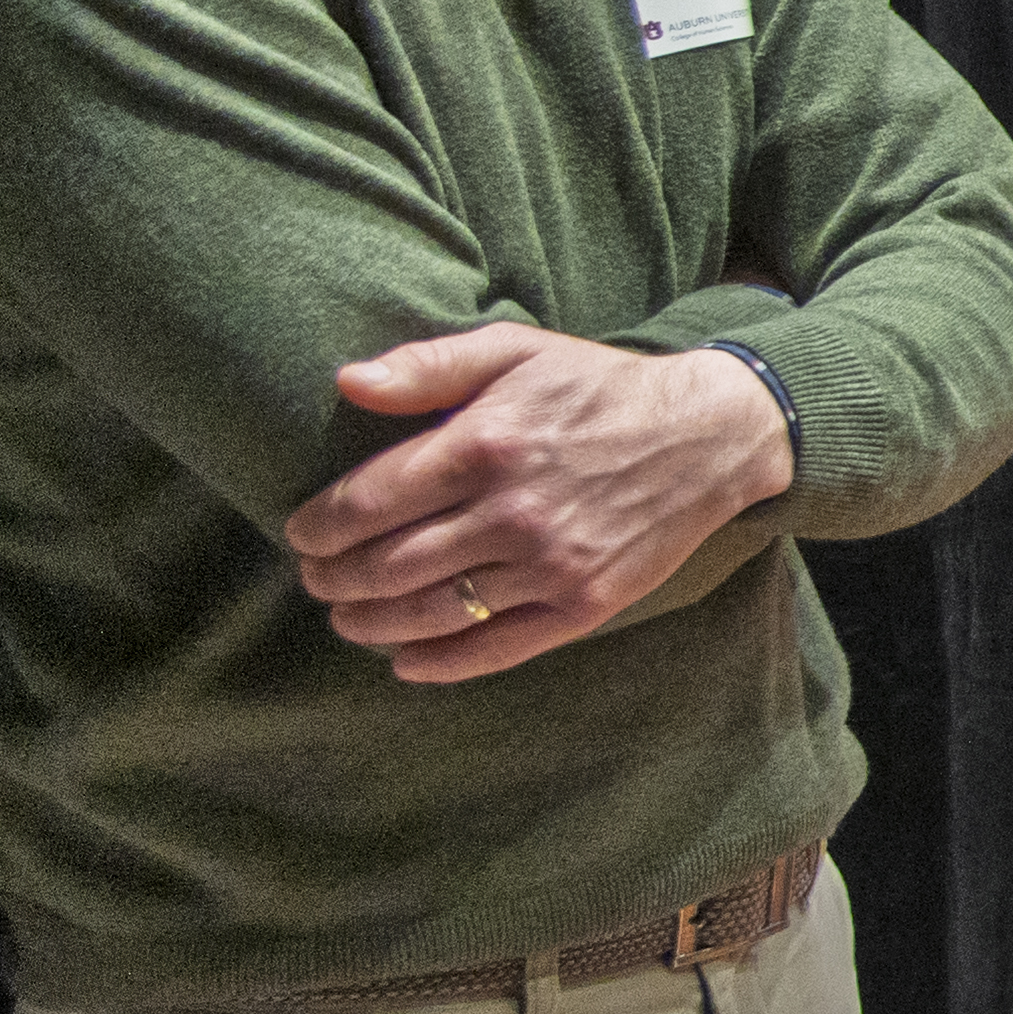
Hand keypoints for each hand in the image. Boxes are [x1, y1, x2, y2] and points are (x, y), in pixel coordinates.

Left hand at [283, 328, 793, 682]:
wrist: (710, 435)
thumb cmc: (600, 388)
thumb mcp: (515, 351)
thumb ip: (428, 366)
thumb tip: (346, 383)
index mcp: (485, 445)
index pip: (368, 504)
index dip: (319, 527)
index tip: (302, 532)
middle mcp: (512, 512)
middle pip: (387, 566)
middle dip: (333, 578)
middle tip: (316, 576)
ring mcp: (550, 565)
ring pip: (429, 613)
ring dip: (370, 623)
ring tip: (347, 616)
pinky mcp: (583, 605)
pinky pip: (492, 648)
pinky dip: (436, 662)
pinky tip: (402, 658)